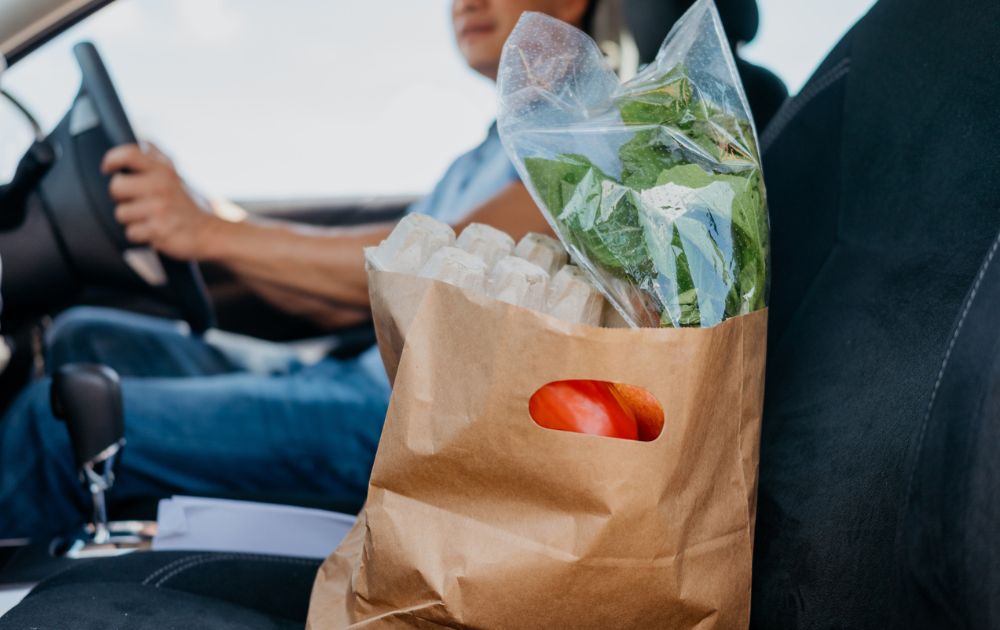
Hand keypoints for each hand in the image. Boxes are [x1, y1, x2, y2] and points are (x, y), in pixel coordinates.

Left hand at [101, 143, 223, 259]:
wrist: (209, 232)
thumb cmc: (186, 204)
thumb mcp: (174, 175)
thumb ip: (155, 157)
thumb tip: (140, 141)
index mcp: (163, 170)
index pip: (128, 154)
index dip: (111, 159)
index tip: (108, 169)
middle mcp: (160, 186)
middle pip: (116, 186)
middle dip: (122, 197)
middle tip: (137, 201)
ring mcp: (159, 208)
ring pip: (121, 213)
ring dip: (132, 219)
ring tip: (149, 217)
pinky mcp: (158, 230)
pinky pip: (131, 232)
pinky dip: (140, 235)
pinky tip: (154, 230)